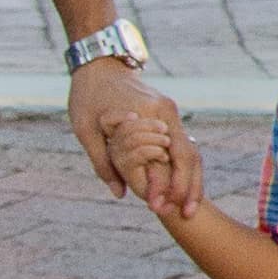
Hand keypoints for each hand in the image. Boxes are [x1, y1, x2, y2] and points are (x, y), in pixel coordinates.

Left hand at [69, 62, 191, 209]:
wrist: (99, 64)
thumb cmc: (88, 95)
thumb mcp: (87, 130)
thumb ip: (103, 162)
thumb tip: (118, 193)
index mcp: (150, 113)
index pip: (169, 156)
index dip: (169, 185)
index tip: (161, 208)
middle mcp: (167, 112)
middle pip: (189, 155)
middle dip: (189, 187)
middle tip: (187, 214)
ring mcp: (170, 112)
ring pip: (190, 151)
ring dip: (190, 180)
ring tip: (188, 206)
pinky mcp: (168, 114)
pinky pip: (182, 144)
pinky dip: (184, 168)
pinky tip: (182, 187)